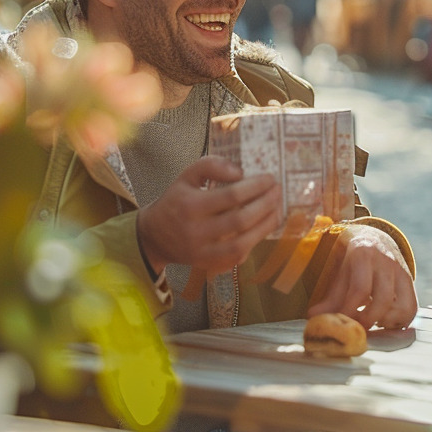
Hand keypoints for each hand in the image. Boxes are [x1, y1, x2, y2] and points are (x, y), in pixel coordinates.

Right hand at [136, 155, 280, 276]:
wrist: (154, 237)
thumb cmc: (175, 201)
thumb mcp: (186, 176)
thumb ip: (210, 166)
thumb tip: (239, 172)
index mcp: (190, 206)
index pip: (231, 196)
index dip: (256, 186)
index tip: (270, 178)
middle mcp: (196, 231)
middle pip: (240, 220)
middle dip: (266, 204)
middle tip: (278, 191)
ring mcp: (202, 252)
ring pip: (242, 243)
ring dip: (266, 225)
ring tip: (277, 209)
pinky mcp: (208, 265)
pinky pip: (237, 257)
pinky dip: (254, 242)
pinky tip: (264, 227)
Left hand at [308, 224, 417, 329]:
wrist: (375, 240)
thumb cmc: (353, 262)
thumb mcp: (340, 273)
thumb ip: (331, 297)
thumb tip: (313, 317)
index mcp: (364, 254)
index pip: (360, 289)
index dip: (350, 310)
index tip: (342, 323)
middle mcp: (386, 261)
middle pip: (383, 300)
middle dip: (368, 320)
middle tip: (356, 329)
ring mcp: (401, 271)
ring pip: (403, 306)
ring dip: (386, 321)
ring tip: (372, 322)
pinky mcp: (410, 282)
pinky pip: (411, 308)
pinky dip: (399, 321)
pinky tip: (384, 320)